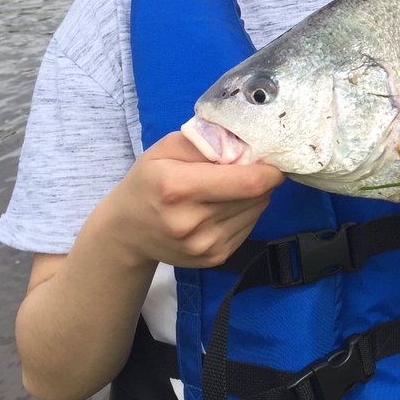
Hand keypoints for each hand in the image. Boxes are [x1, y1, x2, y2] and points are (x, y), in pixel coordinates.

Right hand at [103, 131, 285, 269]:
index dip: (270, 170)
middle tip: (250, 166)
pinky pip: (249, 227)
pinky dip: (246, 212)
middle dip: (262, 178)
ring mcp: (204, 246)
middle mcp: (192, 222)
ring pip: (256, 211)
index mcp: (179, 188)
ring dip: (255, 195)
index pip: (248, 182)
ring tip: (232, 186)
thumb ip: (208, 140)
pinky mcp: (214, 259)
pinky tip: (224, 205)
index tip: (272, 158)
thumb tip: (248, 143)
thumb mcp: (167, 148)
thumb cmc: (148, 181)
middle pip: (256, 196)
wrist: (127, 232)